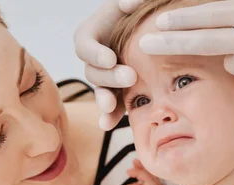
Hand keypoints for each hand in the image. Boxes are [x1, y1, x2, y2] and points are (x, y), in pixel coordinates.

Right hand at [74, 0, 142, 129]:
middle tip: (130, 77)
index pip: (85, 45)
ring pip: (99, 91)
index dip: (95, 54)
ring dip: (105, 100)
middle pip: (93, 72)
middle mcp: (93, 59)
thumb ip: (129, 0)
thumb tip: (129, 4)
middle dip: (109, 77)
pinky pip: (110, 107)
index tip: (110, 58)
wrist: (149, 32)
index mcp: (90, 34)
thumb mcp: (130, 3)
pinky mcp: (116, 92)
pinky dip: (109, 116)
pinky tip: (108, 124)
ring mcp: (104, 78)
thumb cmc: (137, 13)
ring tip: (112, 106)